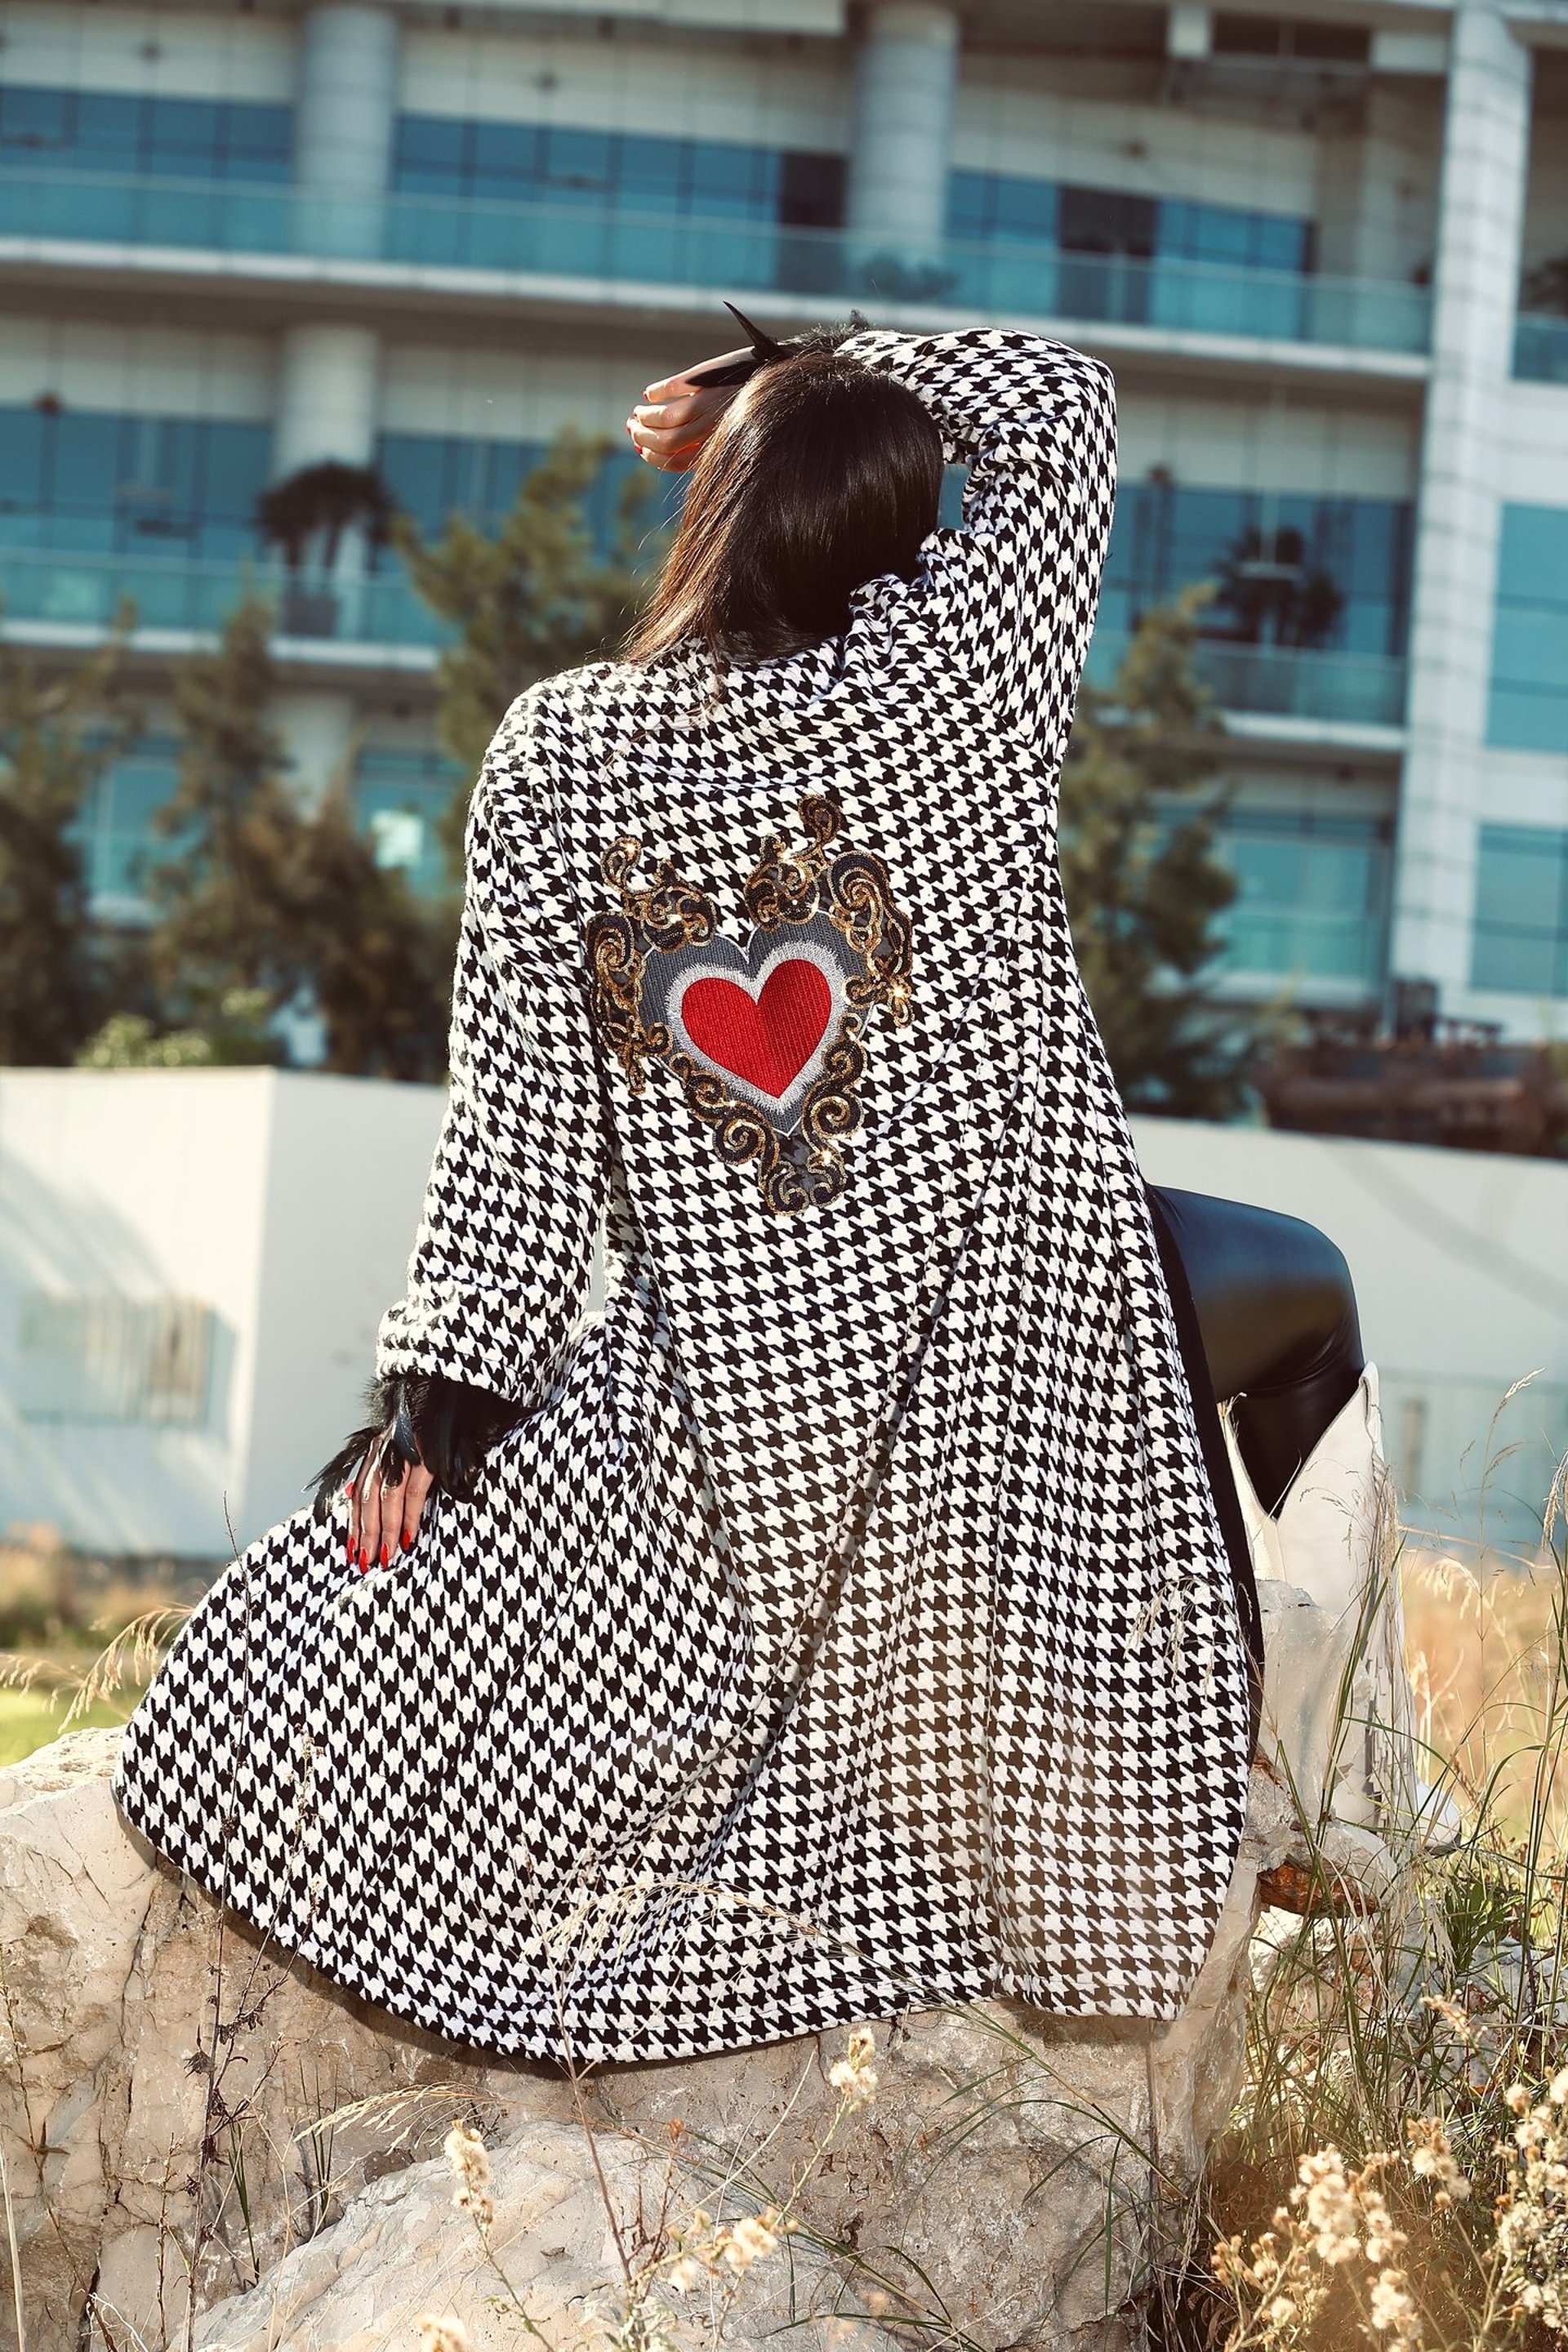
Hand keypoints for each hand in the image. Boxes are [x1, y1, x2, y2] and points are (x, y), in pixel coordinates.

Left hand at [346, 1434, 432, 1571]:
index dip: (354, 1523)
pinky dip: (409, 1516)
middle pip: (368, 1498)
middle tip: (366, 1560)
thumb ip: (390, 1468)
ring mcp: (405, 1451)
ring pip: (387, 1498)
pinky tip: (408, 1535)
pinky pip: (413, 1491)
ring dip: (385, 1530)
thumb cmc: (430, 1421)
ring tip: (385, 1554)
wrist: (449, 1394)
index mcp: (378, 1450)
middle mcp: (386, 1450)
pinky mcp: (427, 1454)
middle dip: (366, 1533)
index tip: (352, 1548)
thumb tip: (372, 1500)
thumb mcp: (404, 1443)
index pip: (358, 1493)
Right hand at [626, 348, 752, 472]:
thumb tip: (668, 450)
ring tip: (637, 412)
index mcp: (719, 446)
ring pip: (668, 417)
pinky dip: (658, 391)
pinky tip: (649, 394)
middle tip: (632, 429)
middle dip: (644, 437)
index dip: (654, 457)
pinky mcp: (710, 377)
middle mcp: (714, 427)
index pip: (676, 461)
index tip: (642, 450)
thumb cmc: (756, 409)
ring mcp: (712, 401)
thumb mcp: (733, 435)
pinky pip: (676, 385)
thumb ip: (707, 445)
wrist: (780, 373)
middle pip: (668, 441)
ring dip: (646, 416)